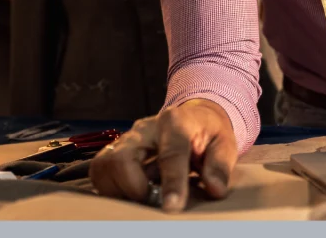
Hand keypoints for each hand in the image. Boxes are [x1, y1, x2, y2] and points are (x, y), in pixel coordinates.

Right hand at [89, 99, 237, 212]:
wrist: (193, 119)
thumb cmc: (208, 133)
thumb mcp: (224, 143)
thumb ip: (220, 165)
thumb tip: (214, 188)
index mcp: (175, 122)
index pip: (170, 153)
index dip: (171, 182)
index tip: (172, 206)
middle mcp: (143, 128)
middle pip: (121, 158)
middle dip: (133, 188)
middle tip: (153, 200)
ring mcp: (126, 139)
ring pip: (104, 167)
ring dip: (120, 191)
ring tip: (144, 197)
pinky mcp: (114, 151)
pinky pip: (100, 173)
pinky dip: (113, 189)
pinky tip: (134, 193)